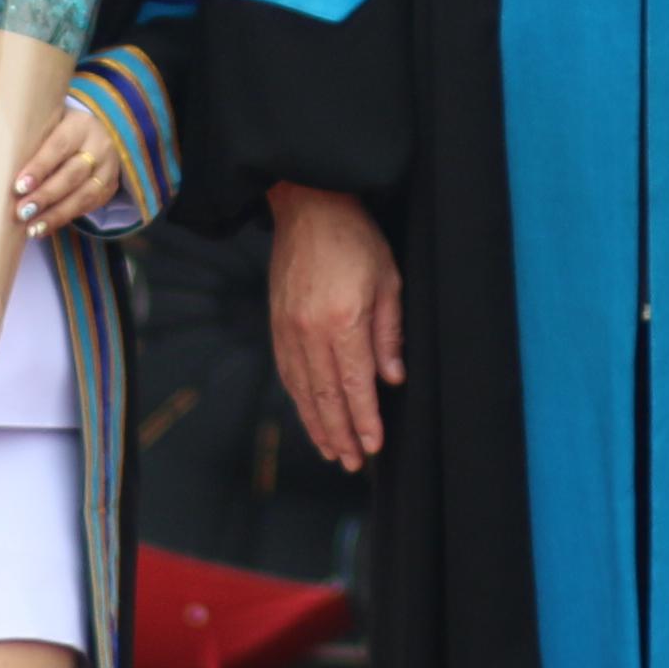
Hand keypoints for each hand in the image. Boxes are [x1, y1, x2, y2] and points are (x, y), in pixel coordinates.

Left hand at [11, 99, 126, 234]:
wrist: (100, 133)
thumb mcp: (49, 126)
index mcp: (80, 126)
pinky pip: (87, 207)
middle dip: (46, 196)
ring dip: (55, 215)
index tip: (18, 186)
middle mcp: (99, 146)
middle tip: (21, 212)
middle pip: (72, 174)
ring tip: (32, 228)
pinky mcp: (109, 189)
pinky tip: (43, 227)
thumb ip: (32, 142)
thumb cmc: (60, 131)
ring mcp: (108, 170)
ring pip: (83, 196)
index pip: (58, 146)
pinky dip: (63, 220)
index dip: (39, 168)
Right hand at [267, 180, 402, 472]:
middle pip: (325, 396)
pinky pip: (286, 372)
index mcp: (342, 320)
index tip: (372, 446)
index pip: (355, 384)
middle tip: (351, 462)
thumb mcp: (388, 280)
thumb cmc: (355, 237)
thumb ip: (389, 333)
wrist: (307, 205)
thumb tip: (392, 379)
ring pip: (302, 390)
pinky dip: (299, 399)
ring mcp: (288, 328)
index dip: (364, 419)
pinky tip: (309, 415)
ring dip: (317, 424)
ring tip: (331, 451)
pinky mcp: (276, 323)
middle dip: (340, 434)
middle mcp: (309, 330)